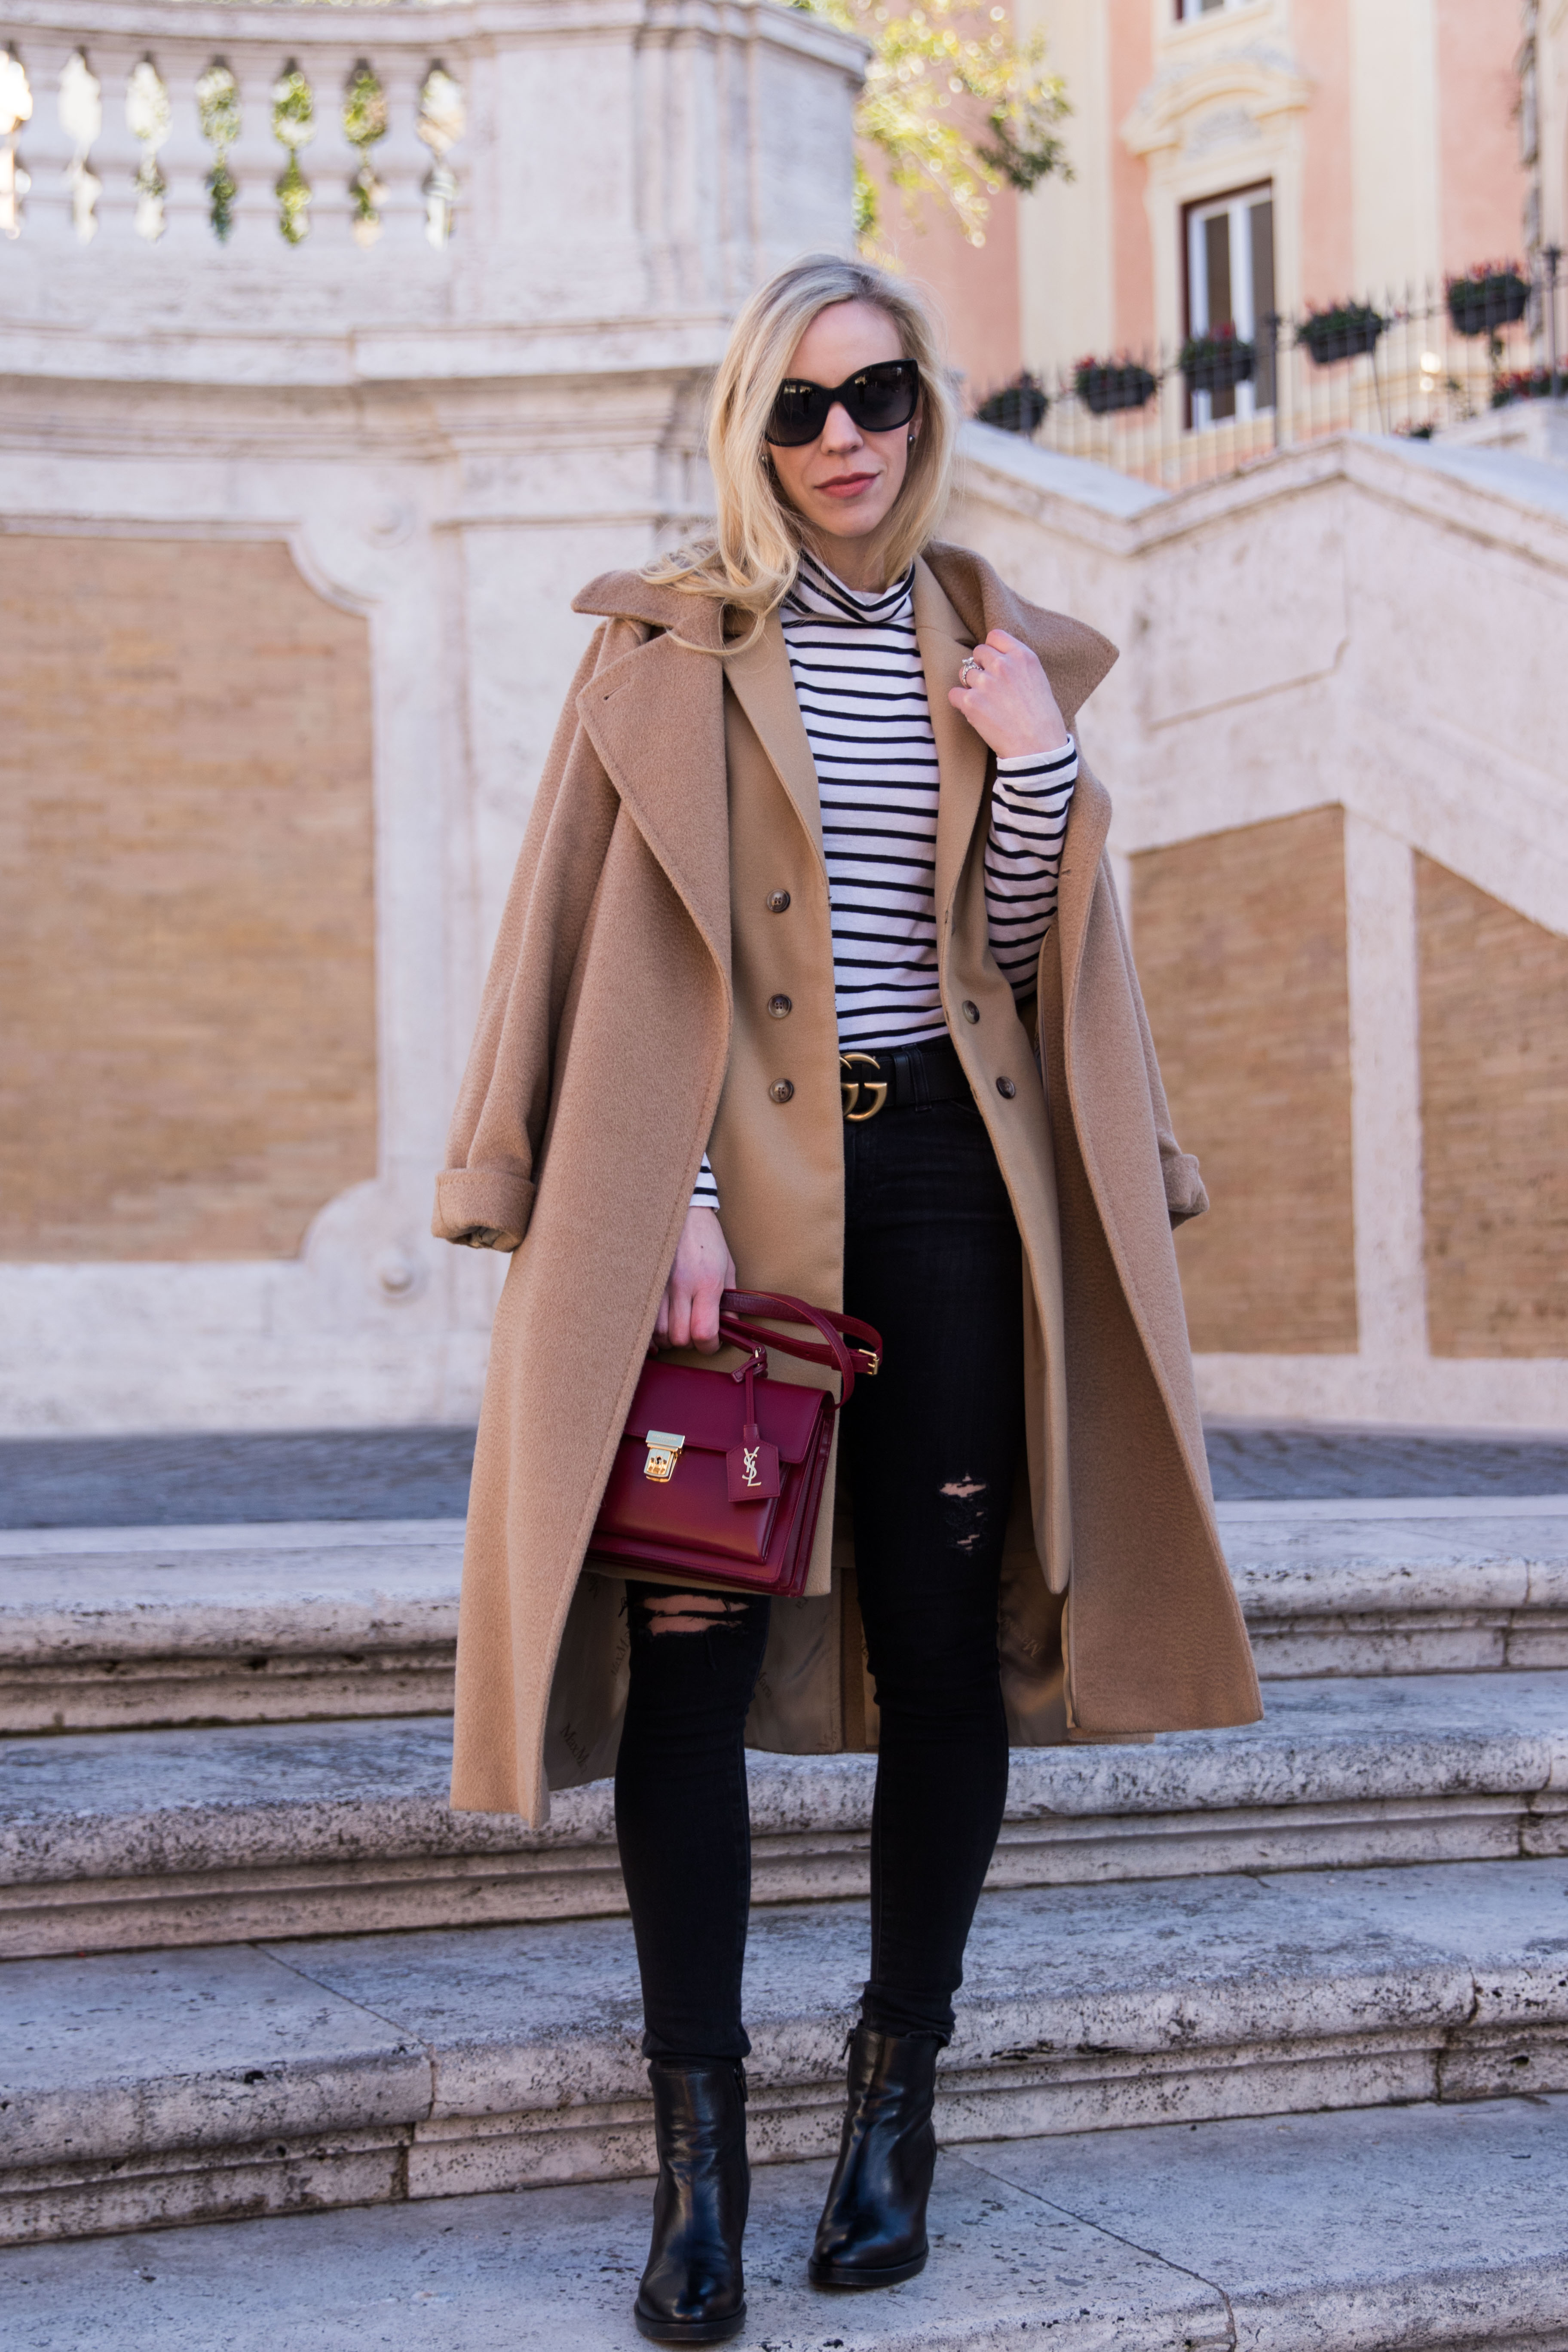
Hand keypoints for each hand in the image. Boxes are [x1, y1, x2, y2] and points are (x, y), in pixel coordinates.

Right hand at [656, 1206, 736, 1353]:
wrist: (681, 1211)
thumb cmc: (707, 1238)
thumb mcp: (727, 1268)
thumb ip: (730, 1301)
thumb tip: (730, 1328)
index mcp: (706, 1283)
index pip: (704, 1332)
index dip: (710, 1346)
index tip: (712, 1342)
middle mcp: (681, 1286)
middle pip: (679, 1337)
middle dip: (690, 1343)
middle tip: (695, 1333)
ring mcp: (659, 1285)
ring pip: (658, 1332)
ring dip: (670, 1337)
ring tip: (679, 1326)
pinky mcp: (645, 1283)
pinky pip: (642, 1319)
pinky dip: (651, 1331)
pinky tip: (660, 1329)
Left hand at [949, 630, 1068, 760]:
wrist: (1038, 748)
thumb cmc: (1042, 719)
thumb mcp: (1038, 680)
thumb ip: (1018, 665)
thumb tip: (996, 659)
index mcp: (1023, 656)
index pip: (995, 636)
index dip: (992, 649)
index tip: (995, 663)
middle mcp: (1003, 665)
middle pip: (978, 653)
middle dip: (981, 667)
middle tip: (990, 688)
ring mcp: (986, 683)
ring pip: (964, 673)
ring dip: (970, 686)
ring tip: (986, 703)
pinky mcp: (971, 702)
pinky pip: (954, 693)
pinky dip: (959, 703)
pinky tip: (974, 712)